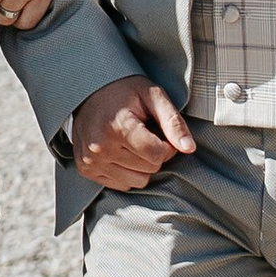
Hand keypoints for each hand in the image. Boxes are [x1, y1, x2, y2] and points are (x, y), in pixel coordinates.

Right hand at [70, 74, 198, 194]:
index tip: (159, 132)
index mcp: (118, 127)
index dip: (167, 145)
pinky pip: (121, 185)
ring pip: (137, 182)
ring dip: (142, 166)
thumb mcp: (153, 96)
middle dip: (154, 154)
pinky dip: (126, 172)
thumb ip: (173, 122)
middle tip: (144, 135)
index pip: (157, 155)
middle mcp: (101, 148)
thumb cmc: (124, 91)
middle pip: (150, 169)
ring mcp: (91, 161)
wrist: (87, 91)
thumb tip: (189, 148)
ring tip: (132, 143)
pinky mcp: (86, 170)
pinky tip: (121, 152)